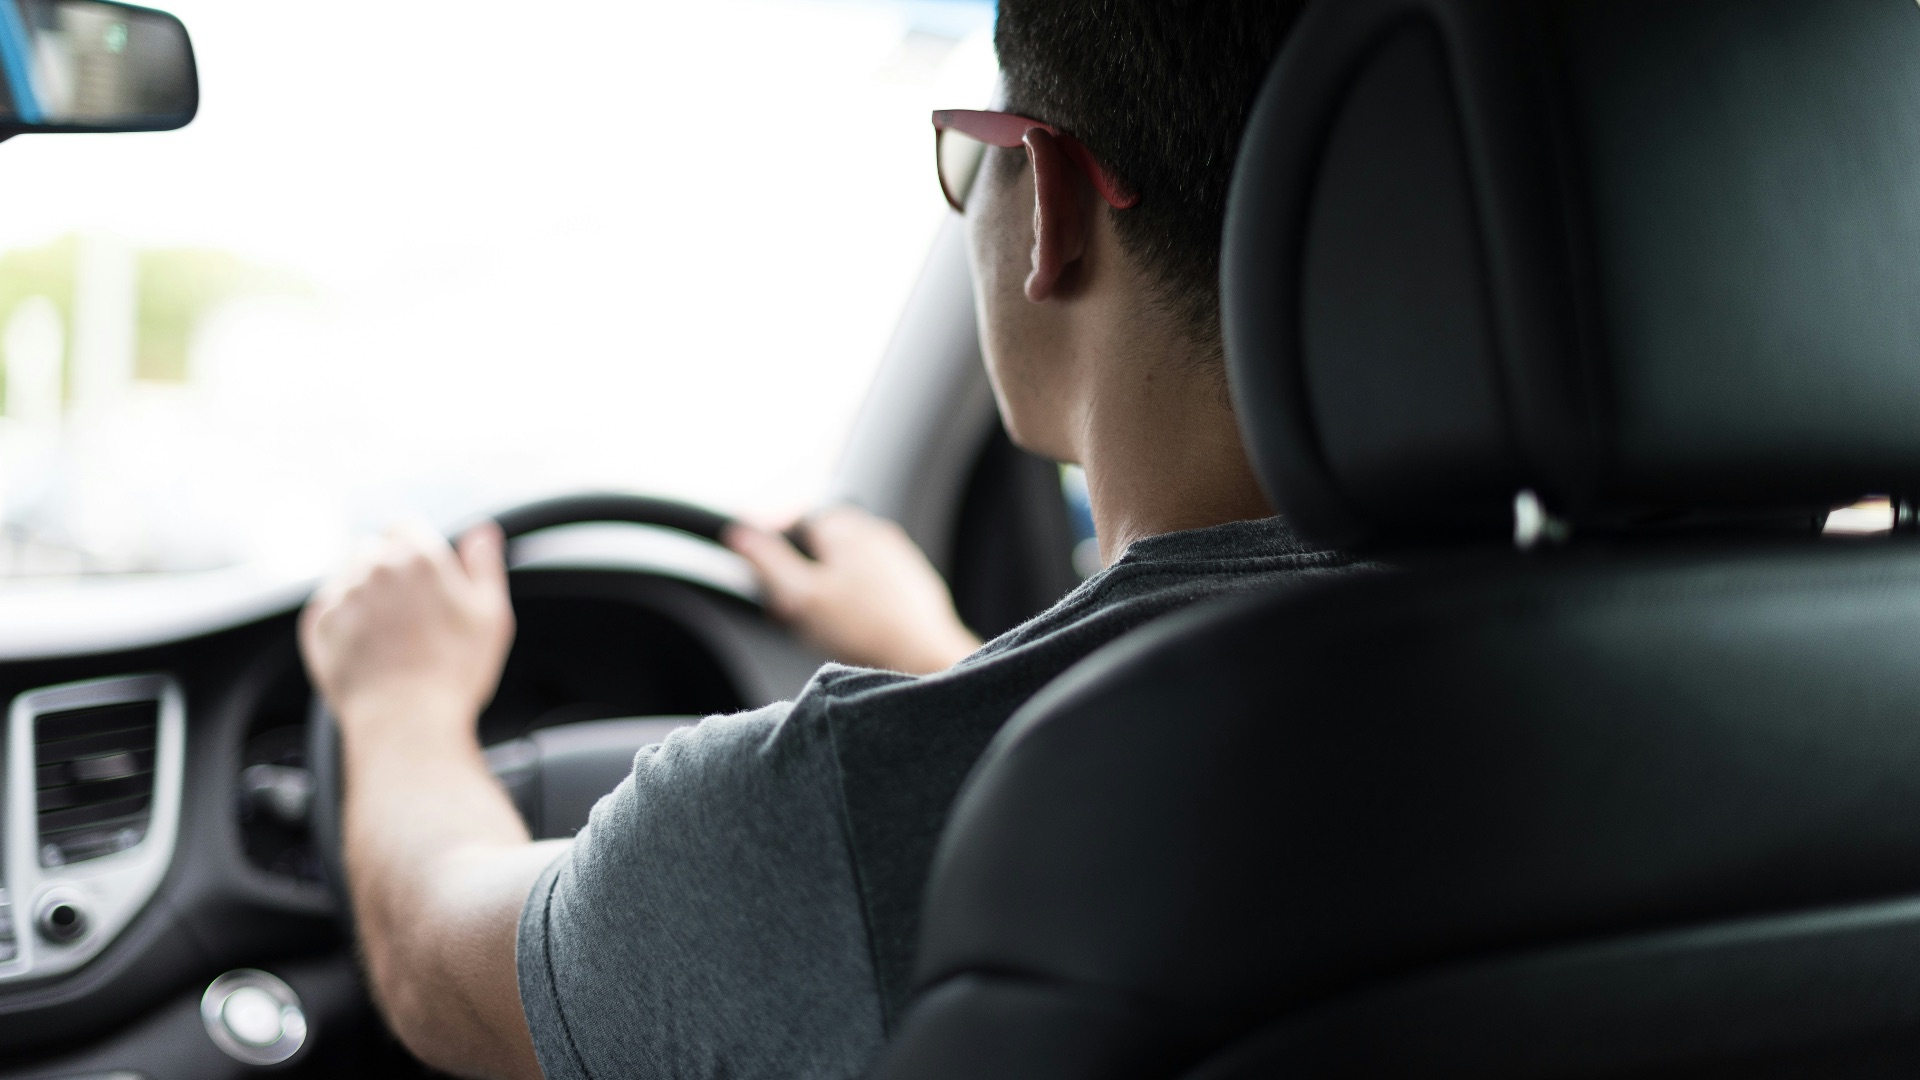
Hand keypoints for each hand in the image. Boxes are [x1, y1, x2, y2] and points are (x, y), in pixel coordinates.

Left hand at [300, 521, 515, 738]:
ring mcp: (341, 595)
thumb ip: (484, 565)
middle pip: (373, 550)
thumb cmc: (454, 673)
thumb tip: (482, 532)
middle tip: (409, 614)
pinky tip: (367, 648)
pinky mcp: (318, 625)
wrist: (406, 722)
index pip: (404, 525)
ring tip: (388, 636)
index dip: (414, 548)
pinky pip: (328, 609)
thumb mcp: (491, 615)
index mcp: (417, 557)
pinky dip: (342, 622)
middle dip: (387, 572)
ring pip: (348, 578)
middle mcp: (373, 568)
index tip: (421, 576)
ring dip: (363, 596)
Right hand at [726, 506, 979, 674]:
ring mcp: (897, 556)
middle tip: (793, 611)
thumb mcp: (800, 596)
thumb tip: (739, 534)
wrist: (925, 658)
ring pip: (846, 566)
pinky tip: (854, 630)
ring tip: (823, 625)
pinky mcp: (912, 582)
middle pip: (821, 546)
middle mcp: (875, 532)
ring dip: (827, 589)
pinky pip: (872, 585)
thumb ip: (766, 561)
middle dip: (802, 575)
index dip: (775, 552)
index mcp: (845, 527)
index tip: (771, 583)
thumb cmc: (865, 630)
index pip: (795, 522)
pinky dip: (855, 601)